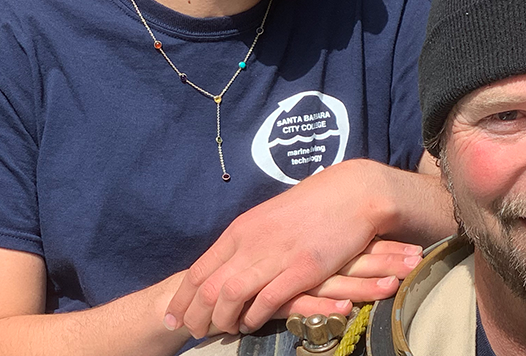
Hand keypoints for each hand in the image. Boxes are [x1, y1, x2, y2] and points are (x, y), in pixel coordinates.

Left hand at [165, 159, 400, 336]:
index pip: (198, 270)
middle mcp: (253, 243)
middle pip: (208, 288)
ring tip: (221, 331)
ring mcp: (277, 256)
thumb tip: (232, 262)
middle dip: (195, 316)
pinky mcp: (302, 269)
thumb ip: (249, 240)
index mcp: (241, 230)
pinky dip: (254, 318)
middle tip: (193, 333)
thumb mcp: (269, 218)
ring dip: (221, 320)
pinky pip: (267, 300)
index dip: (181, 299)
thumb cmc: (313, 205)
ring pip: (231, 296)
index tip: (173, 318)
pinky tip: (252, 324)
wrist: (352, 192)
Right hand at [276, 239, 423, 317]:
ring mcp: (296, 276)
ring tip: (396, 283)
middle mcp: (310, 257)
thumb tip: (358, 251)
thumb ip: (323, 253)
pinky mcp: (282, 295)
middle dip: (387, 261)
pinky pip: (307, 301)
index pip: (359, 243)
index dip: (387, 246)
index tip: (416, 248)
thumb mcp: (297, 250)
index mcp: (318, 243)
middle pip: (354, 259)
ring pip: (335, 280)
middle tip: (416, 262)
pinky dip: (327, 305)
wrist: (223, 270)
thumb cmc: (266, 257)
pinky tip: (348, 307)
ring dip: (367, 283)